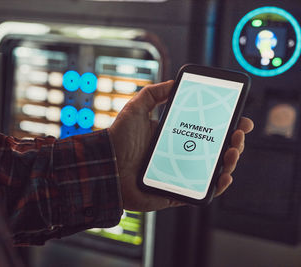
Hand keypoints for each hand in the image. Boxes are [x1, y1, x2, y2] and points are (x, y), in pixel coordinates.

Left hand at [109, 81, 253, 211]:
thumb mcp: (137, 108)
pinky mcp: (177, 193)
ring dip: (230, 161)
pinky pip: (202, 193)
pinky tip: (223, 175)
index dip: (226, 126)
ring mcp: (180, 174)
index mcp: (175, 137)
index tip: (240, 118)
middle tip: (238, 133)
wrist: (105, 165)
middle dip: (234, 141)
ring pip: (213, 170)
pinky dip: (217, 186)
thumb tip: (174, 82)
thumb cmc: (119, 139)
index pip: (207, 131)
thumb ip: (154, 93)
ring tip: (233, 150)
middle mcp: (180, 156)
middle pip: (215, 150)